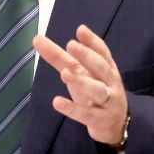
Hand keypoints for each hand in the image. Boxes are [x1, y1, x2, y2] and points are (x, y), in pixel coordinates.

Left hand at [32, 24, 128, 147]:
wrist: (116, 124)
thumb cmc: (94, 91)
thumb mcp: (79, 72)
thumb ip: (59, 56)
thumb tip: (36, 38)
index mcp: (106, 68)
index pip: (102, 52)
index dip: (92, 41)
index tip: (80, 30)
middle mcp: (110, 83)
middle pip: (101, 67)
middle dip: (87, 56)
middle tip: (71, 44)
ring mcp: (108, 102)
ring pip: (97, 90)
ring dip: (82, 81)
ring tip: (65, 73)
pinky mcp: (99, 120)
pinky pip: (86, 114)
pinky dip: (72, 109)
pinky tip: (57, 102)